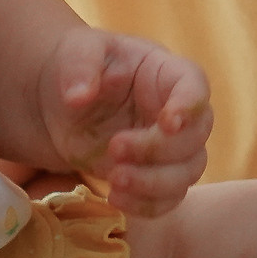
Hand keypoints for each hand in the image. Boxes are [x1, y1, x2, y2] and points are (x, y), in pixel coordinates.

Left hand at [36, 26, 212, 217]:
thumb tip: (78, 96)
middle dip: (158, 149)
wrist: (59, 104)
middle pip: (197, 135)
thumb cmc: (77, 67)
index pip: (195, 85)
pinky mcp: (153, 176)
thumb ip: (80, 67)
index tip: (167, 124)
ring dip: (154, 183)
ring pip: (189, 172)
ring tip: (114, 179)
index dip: (189, 106)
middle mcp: (176, 110)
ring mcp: (169, 147)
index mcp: (165, 72)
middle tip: (114, 148)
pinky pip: (168, 199)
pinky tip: (115, 198)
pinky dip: (146, 205)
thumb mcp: (76, 52)